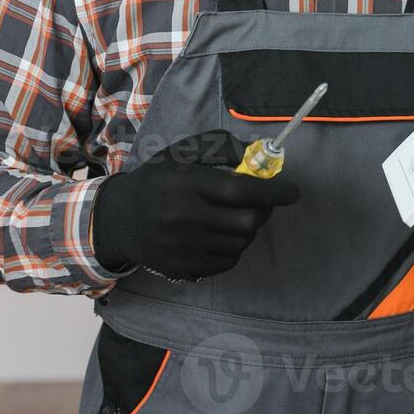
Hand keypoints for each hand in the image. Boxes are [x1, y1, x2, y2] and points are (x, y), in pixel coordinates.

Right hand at [91, 128, 301, 279]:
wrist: (120, 219)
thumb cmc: (161, 179)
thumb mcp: (184, 151)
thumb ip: (222, 146)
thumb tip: (260, 152)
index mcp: (185, 184)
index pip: (240, 191)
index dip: (273, 191)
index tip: (292, 192)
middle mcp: (182, 217)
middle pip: (246, 223)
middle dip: (264, 211)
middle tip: (263, 203)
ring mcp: (181, 247)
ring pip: (239, 244)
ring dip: (249, 230)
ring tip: (238, 216)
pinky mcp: (181, 268)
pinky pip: (226, 262)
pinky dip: (234, 247)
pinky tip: (223, 234)